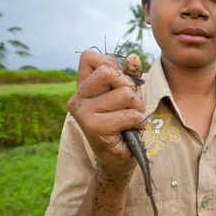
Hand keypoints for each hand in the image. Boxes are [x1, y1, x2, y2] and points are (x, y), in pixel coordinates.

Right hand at [67, 50, 147, 179]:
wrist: (119, 158)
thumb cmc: (124, 123)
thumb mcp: (129, 95)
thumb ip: (130, 75)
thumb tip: (133, 57)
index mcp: (82, 86)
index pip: (90, 57)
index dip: (112, 65)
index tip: (119, 83)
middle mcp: (77, 97)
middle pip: (110, 72)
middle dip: (129, 87)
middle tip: (128, 105)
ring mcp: (83, 112)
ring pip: (125, 93)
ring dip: (137, 108)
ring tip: (130, 119)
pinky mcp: (94, 127)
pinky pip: (130, 114)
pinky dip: (138, 122)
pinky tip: (131, 130)